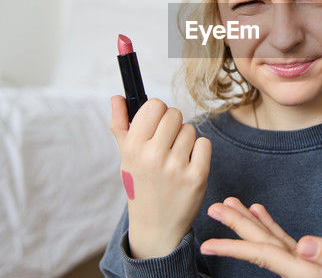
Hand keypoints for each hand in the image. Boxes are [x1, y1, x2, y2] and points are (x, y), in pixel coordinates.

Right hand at [110, 96, 211, 258]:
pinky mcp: (197, 177)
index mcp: (133, 148)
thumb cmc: (140, 185)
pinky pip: (204, 143)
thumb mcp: (126, 157)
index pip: (154, 105)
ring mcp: (176, 167)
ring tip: (175, 158)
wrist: (156, 226)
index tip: (156, 125)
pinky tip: (188, 164)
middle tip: (167, 143)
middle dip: (173, 124)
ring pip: (190, 129)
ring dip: (185, 140)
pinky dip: (199, 151)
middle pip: (175, 114)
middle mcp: (153, 156)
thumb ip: (120, 125)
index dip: (157, 112)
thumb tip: (117, 96)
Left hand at [200, 197, 321, 277]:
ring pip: (269, 241)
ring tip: (230, 204)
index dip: (234, 248)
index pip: (263, 255)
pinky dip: (271, 226)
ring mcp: (303, 264)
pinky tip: (259, 212)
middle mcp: (298, 268)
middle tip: (214, 208)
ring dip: (249, 222)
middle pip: (260, 246)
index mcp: (305, 271)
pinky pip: (284, 242)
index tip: (208, 245)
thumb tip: (302, 246)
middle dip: (236, 227)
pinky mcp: (311, 259)